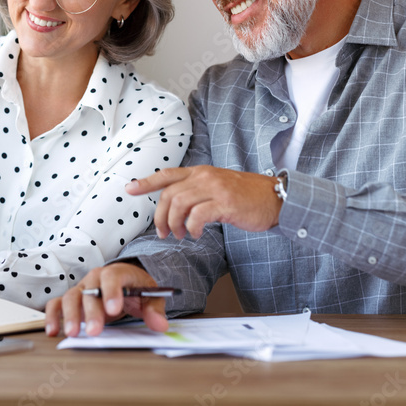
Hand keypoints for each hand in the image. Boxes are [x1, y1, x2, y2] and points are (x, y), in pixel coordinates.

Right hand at [44, 263, 167, 337]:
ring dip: (70, 315)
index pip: (112, 277)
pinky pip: (57, 304)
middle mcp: (95, 278)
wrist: (126, 283)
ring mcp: (81, 288)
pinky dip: (52, 316)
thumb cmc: (137, 288)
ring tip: (72, 334)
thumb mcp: (151, 297)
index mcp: (117, 272)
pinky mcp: (71, 300)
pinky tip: (53, 331)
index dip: (111, 292)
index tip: (114, 310)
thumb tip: (160, 325)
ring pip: (71, 297)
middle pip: (89, 291)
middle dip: (91, 312)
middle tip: (94, 331)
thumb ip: (155, 310)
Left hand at [126, 166, 281, 239]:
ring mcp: (215, 188)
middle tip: (164, 232)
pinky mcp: (225, 203)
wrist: (275, 198)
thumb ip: (197, 191)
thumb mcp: (218, 186)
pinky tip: (196, 234)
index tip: (130, 189)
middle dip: (161, 216)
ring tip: (181, 235)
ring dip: (175, 224)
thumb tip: (175, 207)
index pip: (167, 174)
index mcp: (201, 172)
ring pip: (179, 203)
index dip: (146, 182)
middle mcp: (205, 176)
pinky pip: (198, 215)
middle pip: (169, 194)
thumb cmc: (247, 196)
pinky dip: (192, 227)